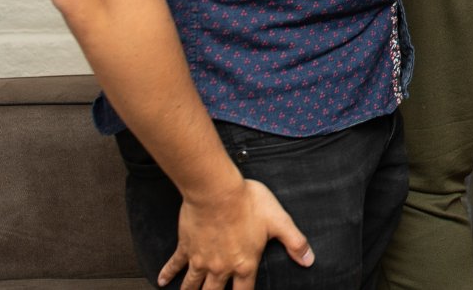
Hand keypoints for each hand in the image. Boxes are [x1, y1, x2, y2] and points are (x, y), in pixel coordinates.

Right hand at [161, 177, 310, 289]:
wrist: (216, 191)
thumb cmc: (248, 203)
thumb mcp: (279, 222)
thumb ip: (295, 242)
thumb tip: (309, 260)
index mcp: (244, 264)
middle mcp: (221, 267)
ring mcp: (201, 259)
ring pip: (193, 285)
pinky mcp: (186, 248)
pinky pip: (174, 265)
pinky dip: (167, 274)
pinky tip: (162, 281)